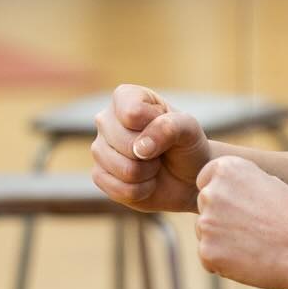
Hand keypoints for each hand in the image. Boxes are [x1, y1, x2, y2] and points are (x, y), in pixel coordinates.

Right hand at [91, 83, 212, 213]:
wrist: (188, 177)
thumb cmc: (187, 145)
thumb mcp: (188, 129)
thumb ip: (169, 127)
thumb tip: (140, 148)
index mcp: (125, 97)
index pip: (131, 112)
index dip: (153, 126)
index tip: (165, 127)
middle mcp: (106, 120)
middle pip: (124, 141)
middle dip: (151, 154)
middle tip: (160, 152)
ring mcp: (99, 148)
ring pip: (123, 168)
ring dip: (147, 174)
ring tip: (154, 166)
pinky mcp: (99, 176)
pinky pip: (118, 189)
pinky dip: (140, 191)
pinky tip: (146, 182)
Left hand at [194, 155, 287, 288]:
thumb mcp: (268, 183)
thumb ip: (240, 184)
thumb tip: (220, 190)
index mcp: (227, 169)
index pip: (206, 180)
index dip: (225, 196)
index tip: (242, 208)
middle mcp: (211, 192)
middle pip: (205, 208)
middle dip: (222, 219)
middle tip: (254, 230)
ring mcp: (207, 223)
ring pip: (205, 234)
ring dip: (222, 241)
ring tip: (255, 245)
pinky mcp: (207, 251)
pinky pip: (208, 258)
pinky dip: (225, 263)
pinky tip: (250, 260)